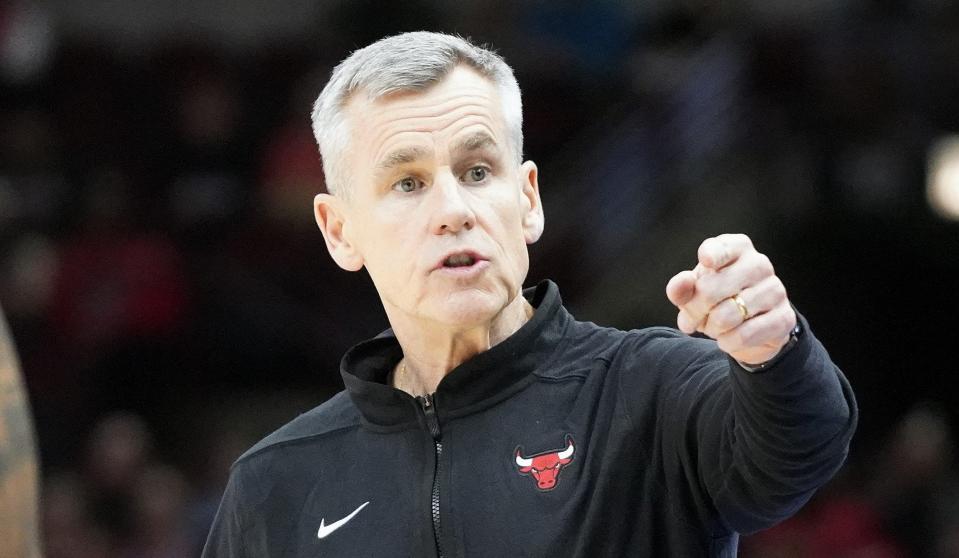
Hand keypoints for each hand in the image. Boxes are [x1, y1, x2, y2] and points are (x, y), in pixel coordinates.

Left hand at [665, 234, 796, 364]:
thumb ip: (682, 287)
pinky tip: (728, 339)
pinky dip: (727, 342)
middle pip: (710, 291)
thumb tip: (681, 283)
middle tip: (695, 318)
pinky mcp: (784, 318)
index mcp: (737, 248)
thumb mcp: (693, 292)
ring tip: (714, 327)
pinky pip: (743, 335)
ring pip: (726, 316)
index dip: (711, 255)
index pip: (722, 247)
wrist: (748, 328)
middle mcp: (759, 264)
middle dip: (694, 311)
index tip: (706, 262)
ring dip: (711, 329)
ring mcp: (775, 290)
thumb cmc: (716, 300)